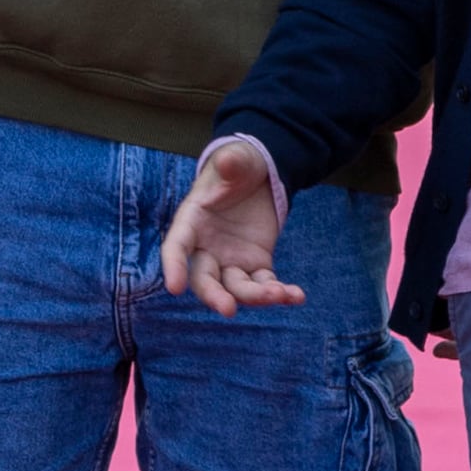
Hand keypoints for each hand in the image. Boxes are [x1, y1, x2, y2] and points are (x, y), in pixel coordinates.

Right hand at [157, 139, 302, 318]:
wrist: (258, 176)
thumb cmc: (237, 166)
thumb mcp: (235, 159)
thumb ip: (231, 163)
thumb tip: (228, 162)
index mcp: (191, 221)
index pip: (176, 248)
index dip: (173, 267)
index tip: (174, 288)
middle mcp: (206, 247)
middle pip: (204, 278)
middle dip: (214, 296)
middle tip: (229, 310)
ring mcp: (231, 260)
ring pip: (236, 287)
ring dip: (255, 296)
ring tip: (281, 294)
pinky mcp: (255, 264)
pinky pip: (264, 283)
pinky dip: (279, 292)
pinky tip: (296, 295)